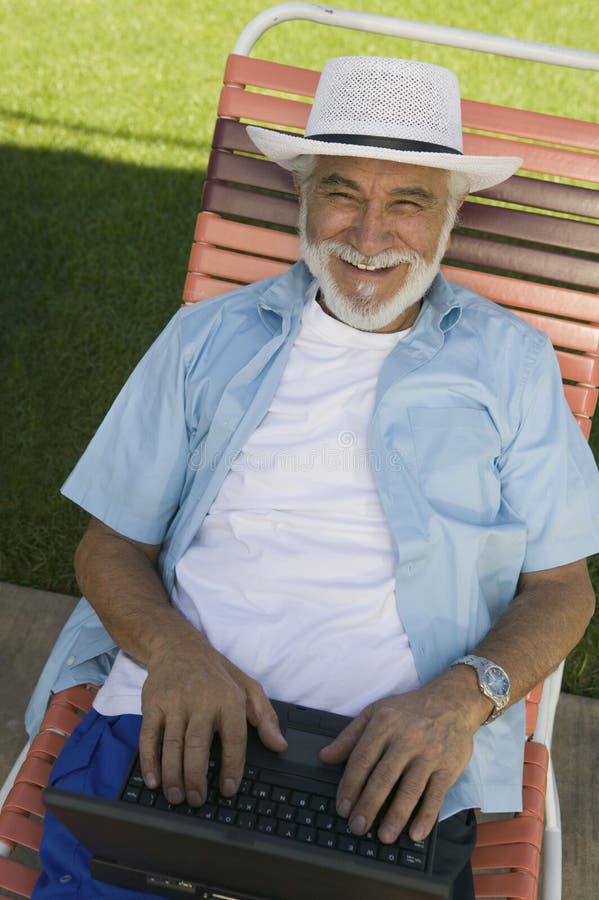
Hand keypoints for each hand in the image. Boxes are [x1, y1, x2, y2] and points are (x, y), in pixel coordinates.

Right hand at [138, 631, 286, 805]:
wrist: (178, 647)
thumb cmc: (216, 674)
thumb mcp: (248, 687)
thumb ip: (265, 717)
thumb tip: (280, 745)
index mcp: (229, 699)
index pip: (234, 738)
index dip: (232, 767)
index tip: (229, 789)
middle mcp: (201, 700)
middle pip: (197, 746)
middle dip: (196, 779)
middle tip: (197, 800)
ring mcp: (174, 703)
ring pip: (172, 745)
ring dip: (173, 776)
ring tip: (177, 797)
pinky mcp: (152, 704)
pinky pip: (148, 737)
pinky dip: (149, 762)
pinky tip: (154, 781)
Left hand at [319, 669, 490, 842]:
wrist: (451, 702)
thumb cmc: (408, 711)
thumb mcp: (375, 713)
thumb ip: (349, 736)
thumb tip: (325, 757)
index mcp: (384, 725)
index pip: (362, 759)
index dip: (350, 786)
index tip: (342, 807)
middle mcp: (406, 740)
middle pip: (383, 777)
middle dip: (368, 805)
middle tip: (357, 827)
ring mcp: (428, 754)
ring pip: (410, 789)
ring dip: (396, 815)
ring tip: (384, 836)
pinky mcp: (448, 767)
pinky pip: (436, 795)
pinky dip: (426, 816)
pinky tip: (416, 833)